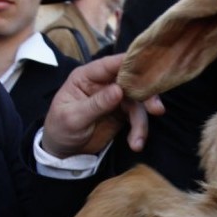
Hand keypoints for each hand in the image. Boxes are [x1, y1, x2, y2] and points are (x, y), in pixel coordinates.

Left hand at [41, 53, 163, 156]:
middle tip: (156, 109)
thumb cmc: (60, 129)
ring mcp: (114, 97)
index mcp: (87, 76)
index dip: (130, 64)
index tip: (149, 69)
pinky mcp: (122, 112)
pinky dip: (139, 130)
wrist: (62, 152)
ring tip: (138, 141)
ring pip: (137, 101)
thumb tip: (118, 90)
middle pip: (131, 81)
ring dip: (141, 121)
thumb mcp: (73, 117)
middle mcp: (103, 83)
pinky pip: (137, 116)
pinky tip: (136, 144)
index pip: (110, 64)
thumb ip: (97, 103)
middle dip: (145, 95)